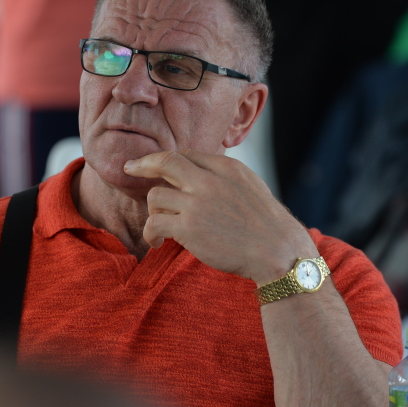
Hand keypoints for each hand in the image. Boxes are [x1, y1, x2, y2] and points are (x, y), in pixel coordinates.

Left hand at [123, 150, 317, 284]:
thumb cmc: (266, 225)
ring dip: (152, 212)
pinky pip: (154, 223)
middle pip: (166, 163)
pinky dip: (150, 233)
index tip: (148, 162)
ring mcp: (198, 203)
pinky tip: (156, 243)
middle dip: (142, 164)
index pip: (186, 155)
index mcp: (227, 167)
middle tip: (129, 169)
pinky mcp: (189, 228)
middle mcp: (210, 180)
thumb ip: (223, 178)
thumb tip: (198, 174)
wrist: (278, 252)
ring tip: (158, 228)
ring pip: (155, 196)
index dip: (164, 159)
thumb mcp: (249, 187)